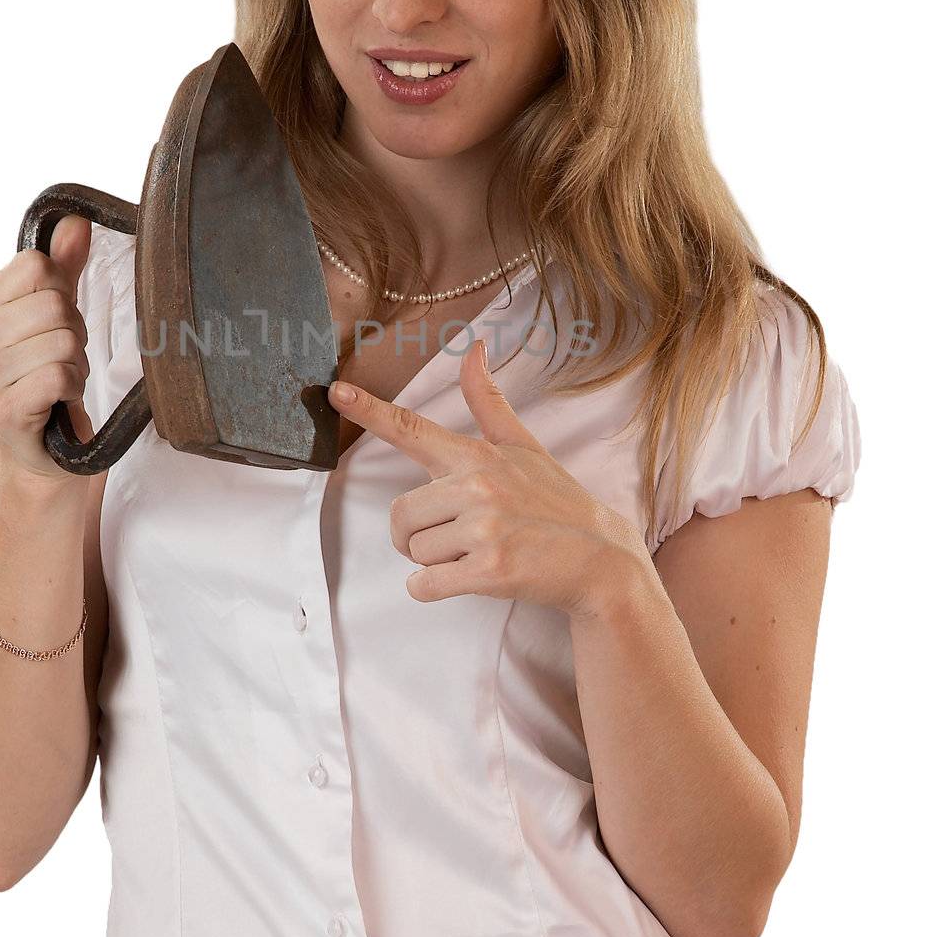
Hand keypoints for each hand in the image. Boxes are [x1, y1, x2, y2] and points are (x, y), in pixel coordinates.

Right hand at [0, 214, 95, 481]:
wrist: (42, 444)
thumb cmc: (44, 372)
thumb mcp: (54, 312)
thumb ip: (63, 265)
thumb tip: (75, 222)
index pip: (37, 267)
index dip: (62, 292)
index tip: (53, 323)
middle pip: (54, 304)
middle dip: (74, 332)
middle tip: (60, 358)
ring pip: (63, 340)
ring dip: (76, 363)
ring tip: (57, 379)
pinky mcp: (1, 410)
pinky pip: (59, 374)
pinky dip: (72, 385)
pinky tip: (57, 399)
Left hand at [328, 338, 644, 616]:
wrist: (601, 560)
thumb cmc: (556, 503)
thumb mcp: (524, 446)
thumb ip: (488, 401)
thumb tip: (474, 348)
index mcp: (477, 456)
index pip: (413, 429)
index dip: (370, 410)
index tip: (336, 392)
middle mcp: (478, 486)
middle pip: (399, 516)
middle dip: (415, 536)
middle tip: (454, 538)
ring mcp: (484, 528)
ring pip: (414, 553)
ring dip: (435, 563)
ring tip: (478, 554)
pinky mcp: (490, 569)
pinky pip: (425, 584)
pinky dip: (433, 589)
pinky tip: (467, 580)